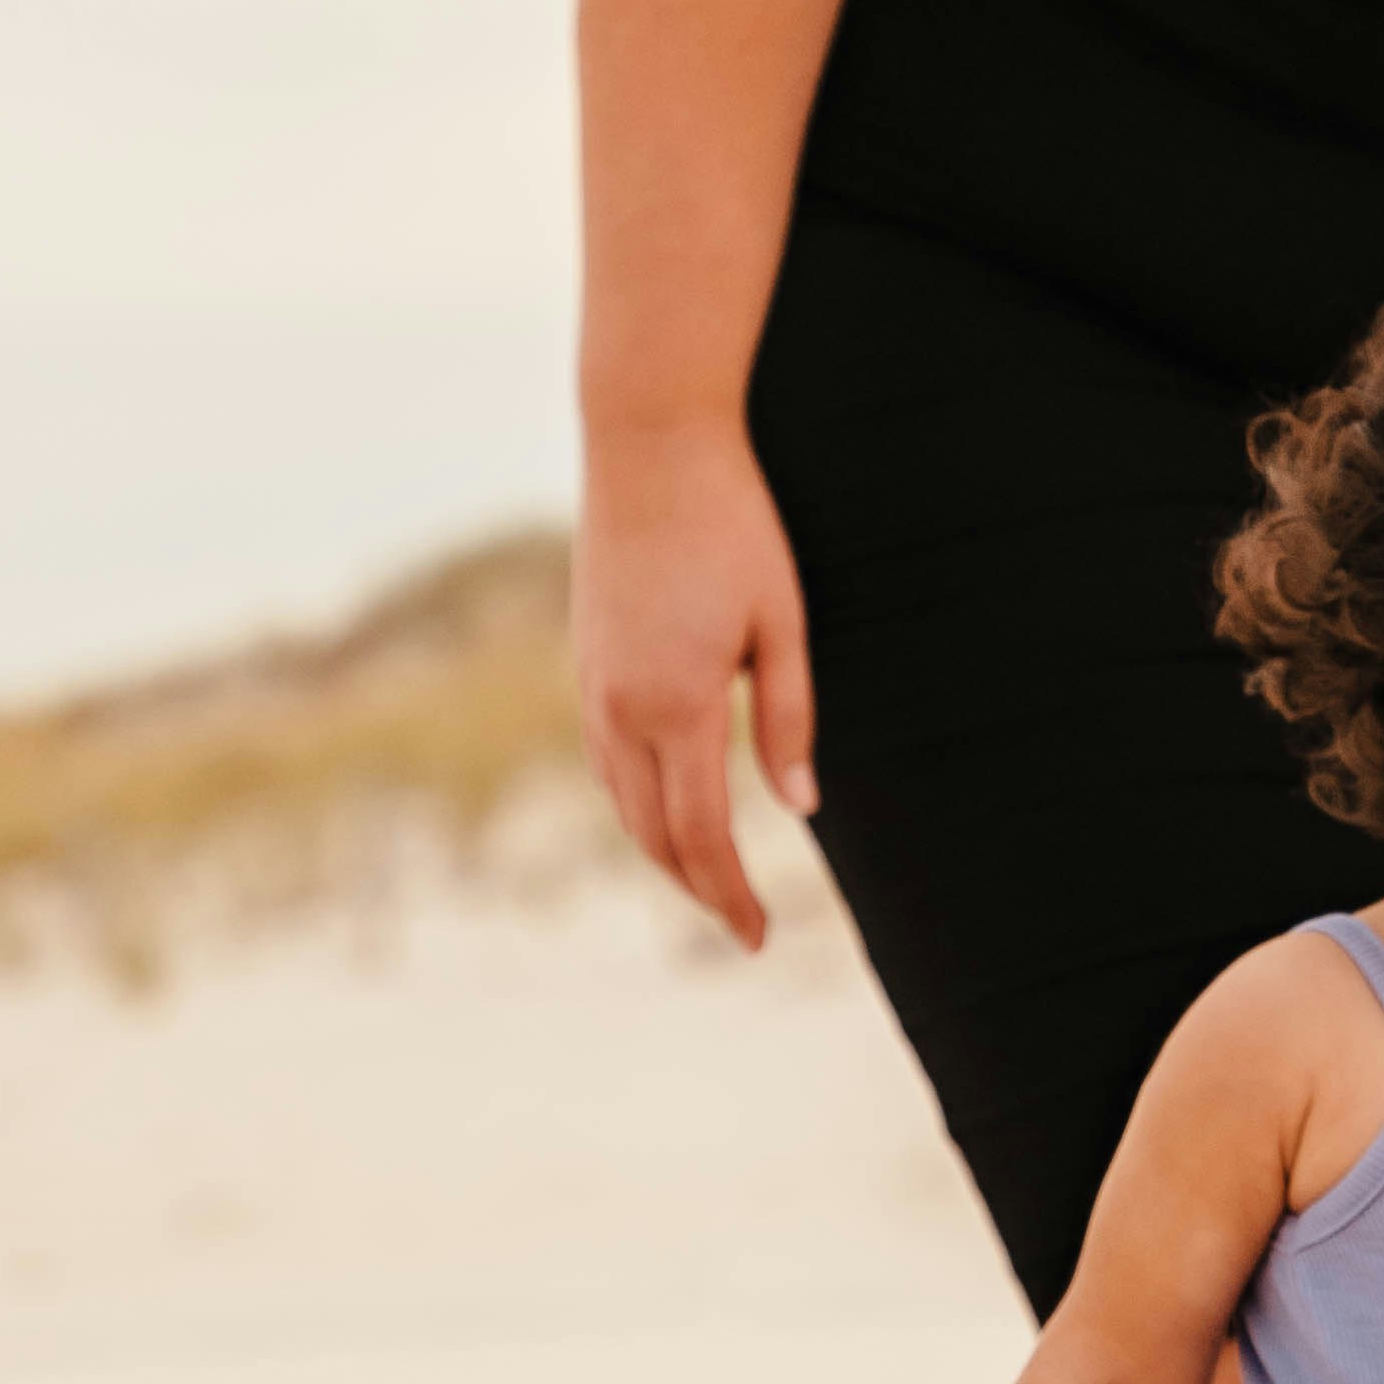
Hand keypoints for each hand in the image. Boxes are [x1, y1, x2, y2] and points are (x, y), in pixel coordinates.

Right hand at [576, 423, 815, 952]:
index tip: (758, 937)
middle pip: (653, 834)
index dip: (731, 894)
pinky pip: (603, 761)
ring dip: (662, 851)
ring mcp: (592, 686)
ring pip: (620, 802)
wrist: (649, 446)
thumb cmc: (733, 526)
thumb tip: (800, 806)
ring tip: (710, 881)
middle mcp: (620, 708)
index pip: (702, 834)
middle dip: (698, 887)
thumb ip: (790, 718)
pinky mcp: (584, 663)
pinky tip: (663, 811)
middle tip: (743, 926)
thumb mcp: (784, 621)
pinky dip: (634, 803)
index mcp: (676, 705)